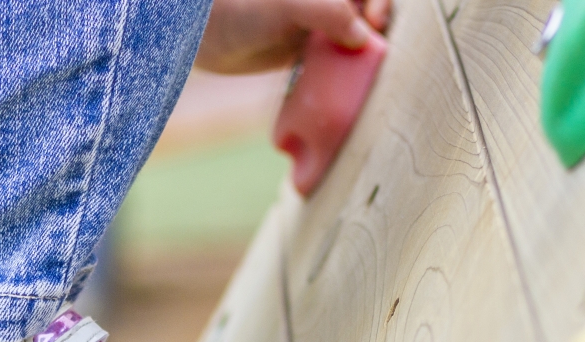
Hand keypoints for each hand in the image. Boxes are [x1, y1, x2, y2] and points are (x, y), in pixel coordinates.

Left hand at [195, 0, 391, 74]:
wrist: (201, 34)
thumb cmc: (239, 9)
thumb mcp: (286, 5)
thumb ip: (326, 11)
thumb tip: (363, 35)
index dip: (383, 1)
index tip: (375, 24)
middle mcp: (326, 0)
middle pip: (368, 12)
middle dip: (379, 31)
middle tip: (376, 52)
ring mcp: (318, 22)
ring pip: (356, 36)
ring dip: (366, 55)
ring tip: (367, 73)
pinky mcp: (307, 48)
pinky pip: (337, 59)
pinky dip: (346, 73)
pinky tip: (347, 89)